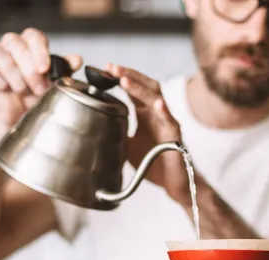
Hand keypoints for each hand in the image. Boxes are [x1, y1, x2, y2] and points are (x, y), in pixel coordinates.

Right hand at [0, 28, 81, 129]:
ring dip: (15, 77)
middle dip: (30, 70)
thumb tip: (77, 60)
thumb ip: (64, 70)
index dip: (40, 51)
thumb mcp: (53, 83)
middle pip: (18, 45)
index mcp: (30, 44)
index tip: (45, 68)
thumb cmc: (34, 95)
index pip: (34, 37)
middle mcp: (12, 45)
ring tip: (22, 91)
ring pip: (2, 56)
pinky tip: (5, 90)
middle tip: (39, 89)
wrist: (16, 115)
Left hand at [106, 64, 190, 204]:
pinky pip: (170, 120)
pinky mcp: (175, 135)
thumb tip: (92, 128)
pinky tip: (157, 105)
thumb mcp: (126, 146)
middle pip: (144, 85)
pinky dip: (164, 112)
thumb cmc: (152, 163)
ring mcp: (166, 122)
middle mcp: (156, 113)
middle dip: (128, 75)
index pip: (133, 89)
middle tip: (111, 68)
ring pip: (156, 97)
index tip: (104, 69)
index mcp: (144, 113)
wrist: (171, 182)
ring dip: (140, 88)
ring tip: (125, 80)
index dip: (120, 78)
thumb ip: (114, 133)